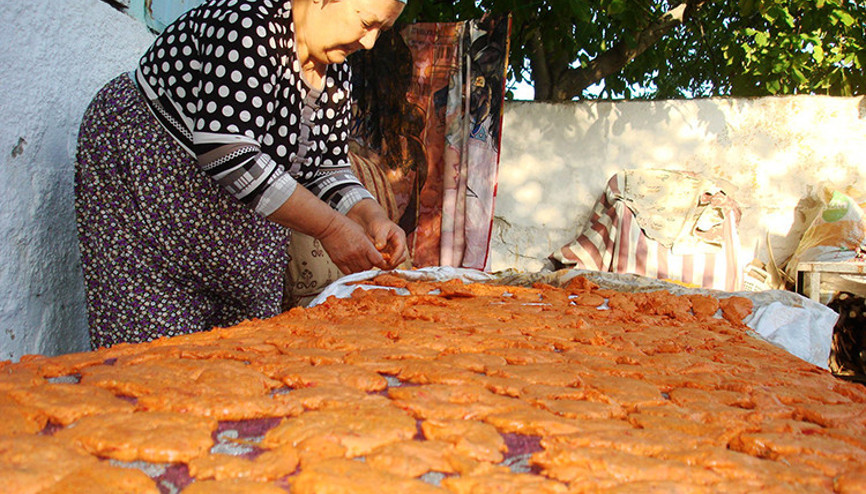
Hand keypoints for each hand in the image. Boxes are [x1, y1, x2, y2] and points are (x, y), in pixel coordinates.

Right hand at [267, 187, 386, 274]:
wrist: (329, 226)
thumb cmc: (346, 226)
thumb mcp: (363, 232)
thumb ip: (370, 244)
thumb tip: (377, 254)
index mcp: (365, 246)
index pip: (378, 261)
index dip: (381, 262)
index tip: (381, 261)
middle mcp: (356, 254)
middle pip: (369, 267)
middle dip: (371, 263)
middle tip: (368, 258)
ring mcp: (346, 259)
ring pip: (359, 270)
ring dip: (361, 267)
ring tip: (359, 259)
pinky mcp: (338, 262)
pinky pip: (348, 272)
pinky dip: (351, 270)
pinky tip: (351, 263)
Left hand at [347, 199, 408, 269]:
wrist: (371, 223)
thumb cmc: (377, 223)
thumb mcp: (379, 228)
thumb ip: (380, 238)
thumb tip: (380, 247)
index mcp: (400, 237)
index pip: (401, 249)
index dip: (396, 257)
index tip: (389, 262)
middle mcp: (399, 244)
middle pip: (401, 258)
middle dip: (393, 263)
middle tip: (383, 265)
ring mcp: (394, 250)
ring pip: (395, 262)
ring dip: (388, 265)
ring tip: (378, 264)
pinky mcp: (388, 254)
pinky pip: (388, 262)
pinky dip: (383, 264)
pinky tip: (376, 263)